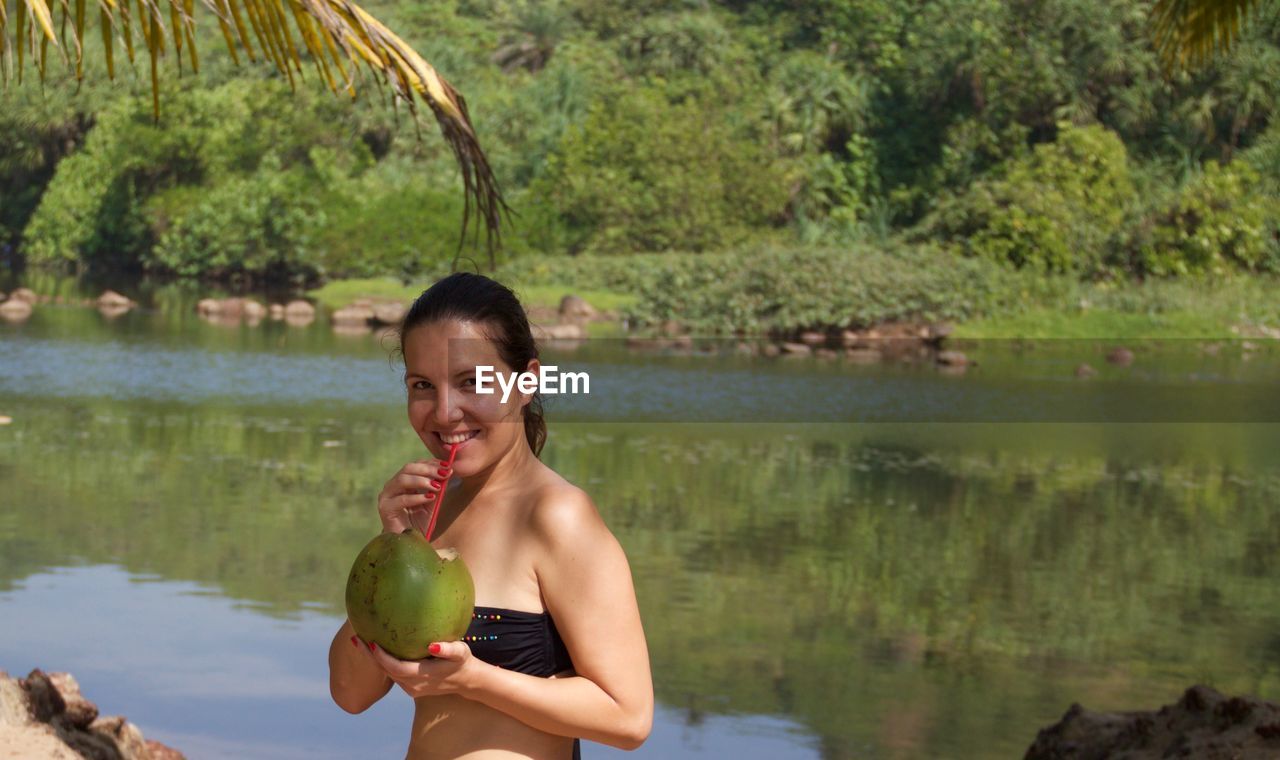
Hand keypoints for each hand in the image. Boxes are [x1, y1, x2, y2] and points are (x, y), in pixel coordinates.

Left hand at [350, 635, 479, 698]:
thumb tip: (433, 645)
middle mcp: (412, 685)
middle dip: (369, 656)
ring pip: (387, 674)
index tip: (369, 642)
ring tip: (361, 641)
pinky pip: (392, 674)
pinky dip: (383, 662)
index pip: (395, 667)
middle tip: (355, 638)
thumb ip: (448, 649)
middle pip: (385, 671)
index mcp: (422, 675)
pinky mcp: (410, 688)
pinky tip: (377, 649)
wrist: (465, 681)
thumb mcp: (460, 653)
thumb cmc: (462, 662)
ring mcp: (410, 689)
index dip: (380, 657)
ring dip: (373, 659)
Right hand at [377, 459, 453, 533]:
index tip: (447, 465)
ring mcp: (386, 497)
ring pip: (402, 480)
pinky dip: (417, 497)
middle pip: (408, 468)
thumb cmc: (420, 523)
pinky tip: (430, 498)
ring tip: (437, 486)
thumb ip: (437, 488)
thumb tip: (448, 471)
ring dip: (422, 481)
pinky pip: (401, 499)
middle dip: (428, 470)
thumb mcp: (432, 502)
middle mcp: (392, 486)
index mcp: (402, 482)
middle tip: (444, 473)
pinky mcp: (385, 509)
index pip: (415, 466)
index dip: (431, 464)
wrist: (409, 544)